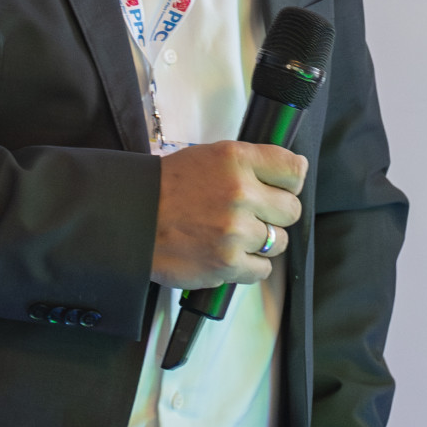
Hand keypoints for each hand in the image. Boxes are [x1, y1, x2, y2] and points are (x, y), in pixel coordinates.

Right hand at [152, 141, 305, 288]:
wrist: (129, 219)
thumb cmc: (169, 188)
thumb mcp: (212, 156)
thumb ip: (255, 162)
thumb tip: (297, 171)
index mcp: (237, 161)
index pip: (294, 171)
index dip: (289, 183)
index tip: (278, 188)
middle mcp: (240, 194)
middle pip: (291, 210)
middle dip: (275, 214)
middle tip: (251, 214)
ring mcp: (234, 232)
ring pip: (278, 242)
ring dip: (261, 242)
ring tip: (233, 235)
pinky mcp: (226, 264)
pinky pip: (262, 269)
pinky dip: (249, 265)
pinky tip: (229, 254)